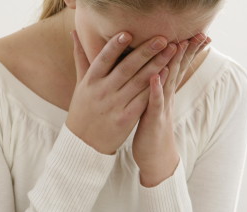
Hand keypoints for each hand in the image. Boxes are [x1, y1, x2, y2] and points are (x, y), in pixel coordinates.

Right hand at [66, 30, 176, 154]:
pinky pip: (143, 100)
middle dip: (145, 52)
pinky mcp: (125, 119)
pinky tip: (167, 74)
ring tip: (171, 51)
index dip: (115, 46)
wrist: (84, 142)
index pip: (103, 59)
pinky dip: (155, 87)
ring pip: (139, 82)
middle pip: (126, 68)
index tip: (127, 32)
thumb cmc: (83, 109)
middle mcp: (102, 91)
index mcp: (91, 81)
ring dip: (157, 65)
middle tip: (162, 38)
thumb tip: (75, 32)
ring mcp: (114, 105)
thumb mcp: (80, 84)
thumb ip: (82, 58)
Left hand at [132, 33, 210, 186]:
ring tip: (177, 45)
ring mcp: (162, 109)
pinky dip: (155, 89)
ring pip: (169, 83)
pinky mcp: (154, 121)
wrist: (155, 160)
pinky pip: (154, 103)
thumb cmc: (152, 132)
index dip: (186, 50)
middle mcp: (166, 99)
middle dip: (187, 52)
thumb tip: (159, 72)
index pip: (177, 67)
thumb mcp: (156, 107)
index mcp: (165, 93)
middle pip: (178, 71)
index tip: (195, 33)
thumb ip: (158, 90)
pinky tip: (155, 77)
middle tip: (198, 34)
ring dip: (174, 64)